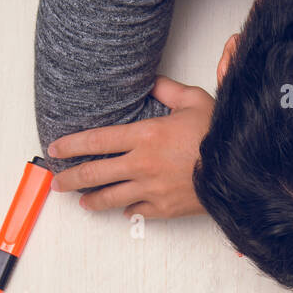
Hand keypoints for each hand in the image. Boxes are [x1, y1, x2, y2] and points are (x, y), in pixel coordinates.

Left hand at [46, 76, 213, 218]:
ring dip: (91, 200)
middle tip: (56, 181)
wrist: (238, 170)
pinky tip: (122, 208)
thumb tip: (152, 81)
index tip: (54, 150)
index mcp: (145, 136)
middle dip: (70, 179)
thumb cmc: (218, 135)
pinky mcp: (164, 209)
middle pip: (94, 174)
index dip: (71, 145)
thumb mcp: (194, 100)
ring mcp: (151, 190)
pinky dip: (127, 209)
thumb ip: (168, 90)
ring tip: (81, 202)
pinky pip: (136, 212)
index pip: (96, 141)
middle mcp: (142, 165)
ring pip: (110, 198)